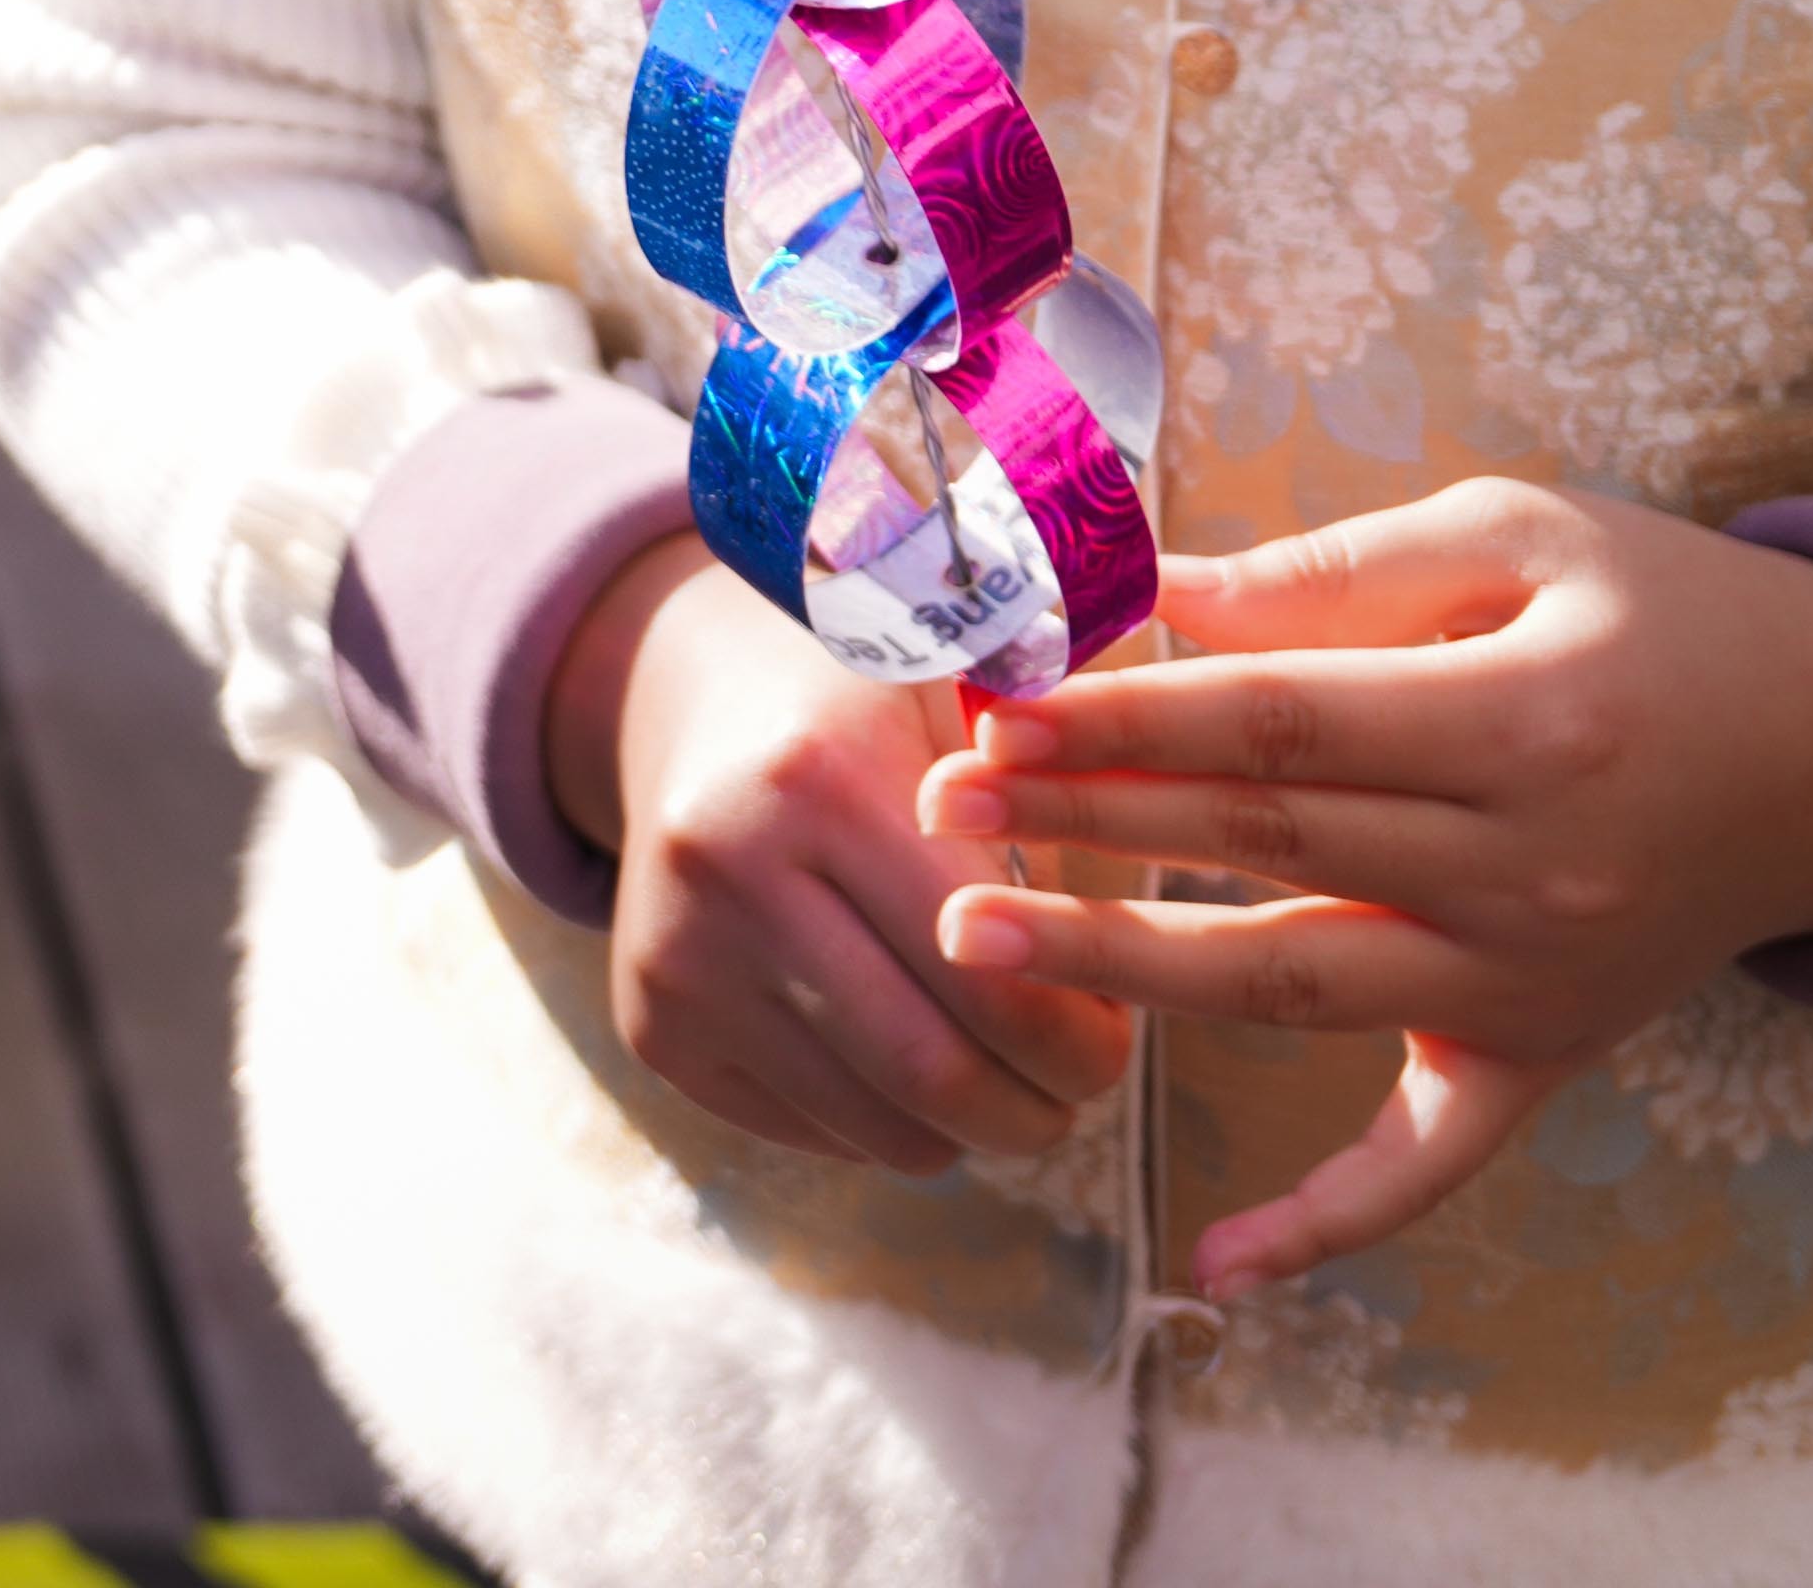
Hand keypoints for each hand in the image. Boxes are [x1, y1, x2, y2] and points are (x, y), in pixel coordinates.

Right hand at [546, 522, 1125, 1176]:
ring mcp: (679, 959)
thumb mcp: (963, 678)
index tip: (1115, 1027)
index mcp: (820, 778)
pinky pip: (814, 1133)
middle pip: (936, 1076)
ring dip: (974, 1128)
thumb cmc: (869, 688)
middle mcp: (728, 872)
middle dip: (1040, 1109)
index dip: (1082, 1035)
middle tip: (1079, 1085)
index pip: (994, 979)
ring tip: (1008, 1076)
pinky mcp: (652, 1025)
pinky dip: (889, 1125)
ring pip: (879, 1127)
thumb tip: (1161, 903)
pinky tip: (912, 1056)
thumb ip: (1066, 767)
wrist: (685, 693)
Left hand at [910, 478, 1812, 1289]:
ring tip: (975, 938)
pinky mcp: (1545, 1054)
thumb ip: (1341, 573)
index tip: (998, 708)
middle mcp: (1528, 867)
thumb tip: (1165, 595)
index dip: (1131, 719)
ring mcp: (1535, 978)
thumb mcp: (1521, 536)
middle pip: (1268, 844)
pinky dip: (1326, 1225)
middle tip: (941, 804)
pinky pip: (1431, 1165)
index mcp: (1525, 717)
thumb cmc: (1660, 612)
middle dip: (1089, 822)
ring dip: (1129, 966)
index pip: (1282, 723)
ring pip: (1299, 985)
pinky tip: (1209, 1273)